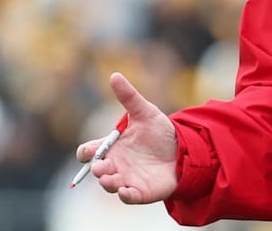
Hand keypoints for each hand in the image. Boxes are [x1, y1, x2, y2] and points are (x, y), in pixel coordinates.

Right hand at [75, 72, 178, 203]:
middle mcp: (115, 164)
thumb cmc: (160, 132)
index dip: (87, 152)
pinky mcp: (141, 191)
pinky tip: (126, 191)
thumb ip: (129, 96)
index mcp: (112, 147)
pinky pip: (128, 197)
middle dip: (97, 169)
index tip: (90, 151)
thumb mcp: (145, 112)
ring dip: (108, 182)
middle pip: (97, 170)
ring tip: (112, 177)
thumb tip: (115, 75)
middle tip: (103, 166)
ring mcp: (126, 178)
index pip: (89, 152)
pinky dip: (125, 195)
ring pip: (110, 185)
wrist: (184, 148)